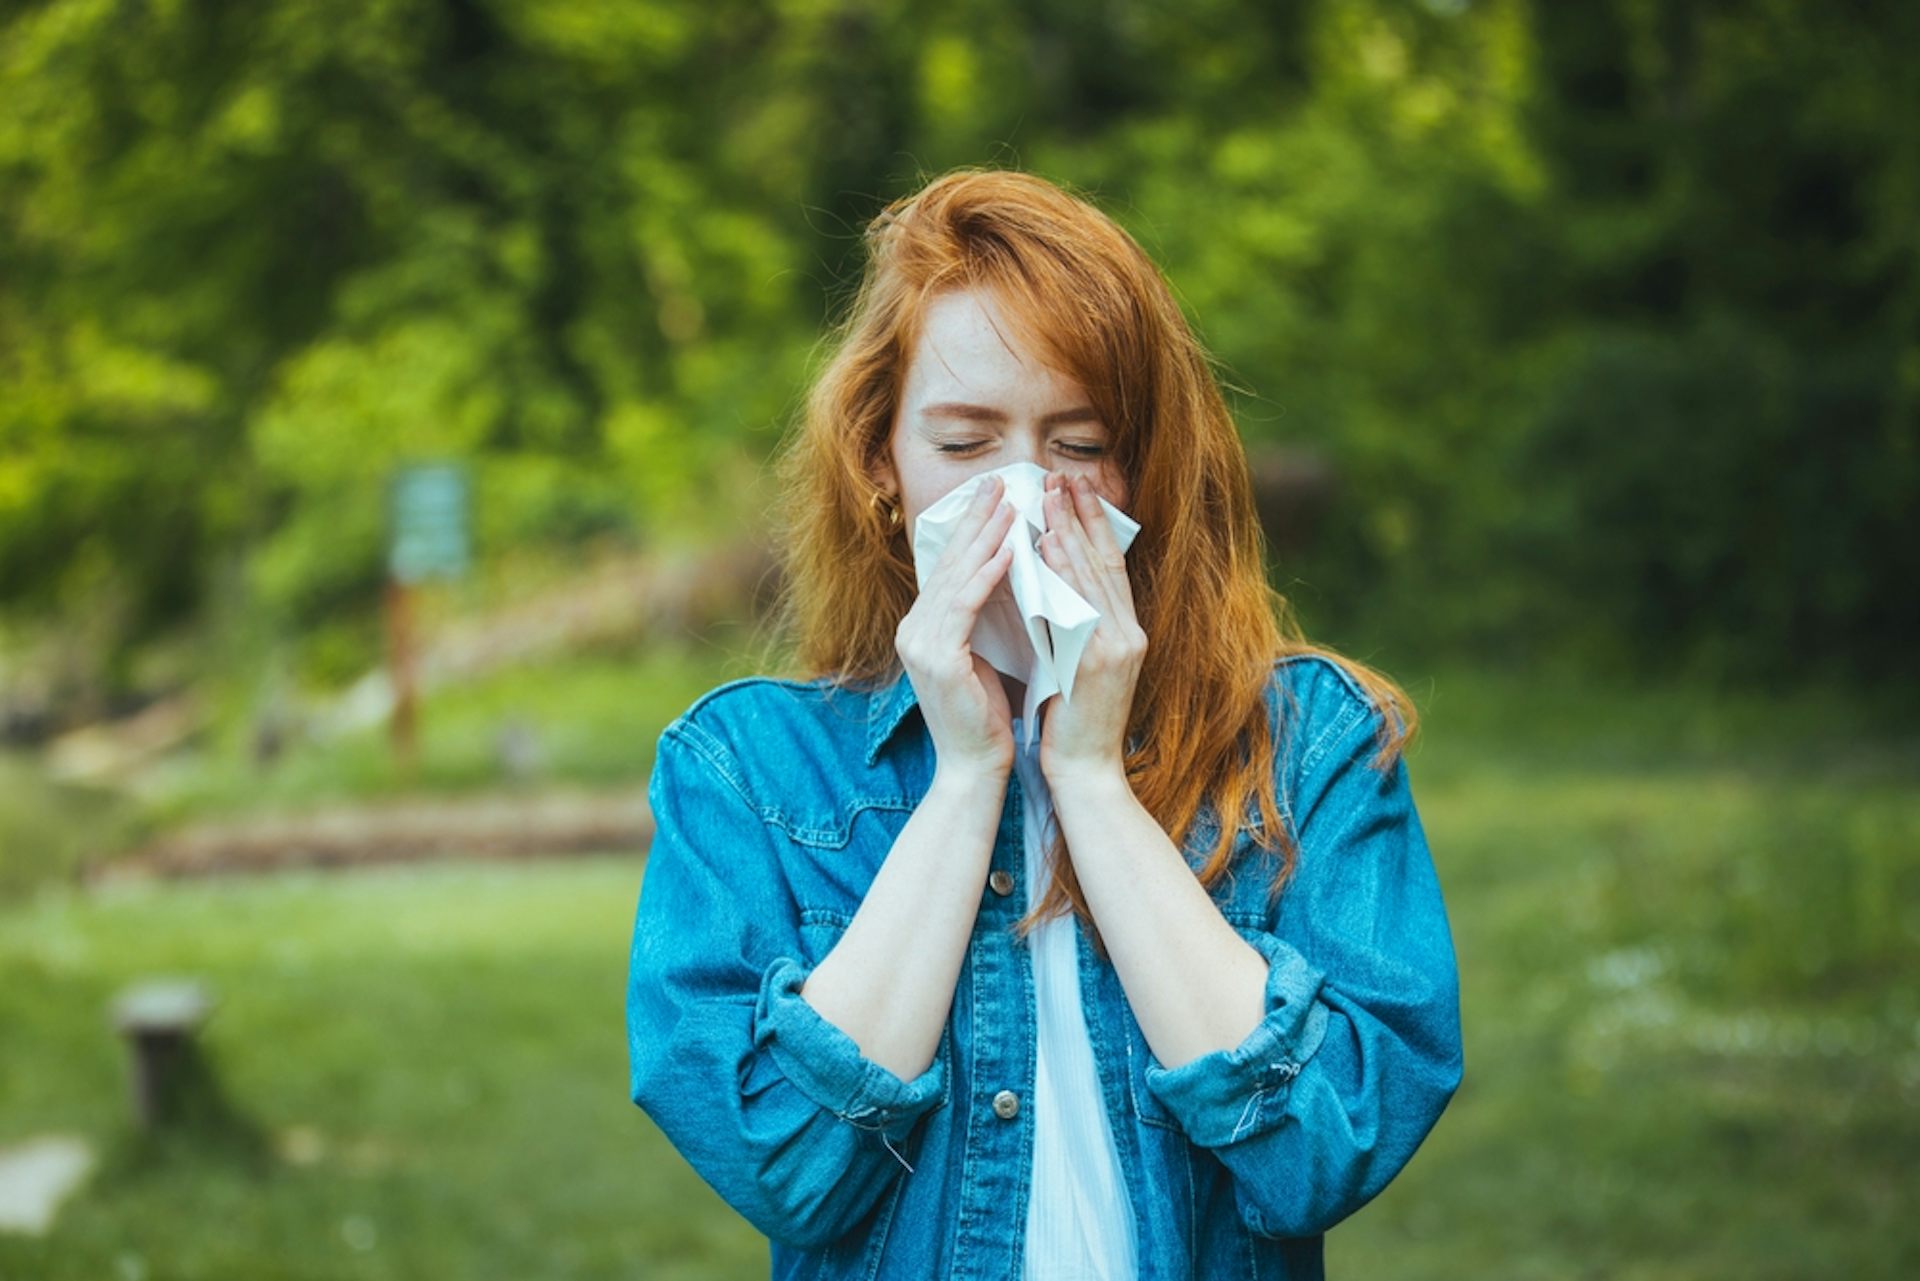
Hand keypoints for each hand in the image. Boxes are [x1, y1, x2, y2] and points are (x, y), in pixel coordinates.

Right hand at [894, 474, 1017, 781]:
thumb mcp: (987, 655)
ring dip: (986, 536)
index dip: (971, 529)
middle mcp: (914, 629)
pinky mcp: (937, 657)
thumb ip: (988, 617)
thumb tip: (1013, 573)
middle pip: (948, 562)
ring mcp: (920, 642)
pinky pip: (966, 605)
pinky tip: (1009, 549)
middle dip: (977, 519)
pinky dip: (988, 574)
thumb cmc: (990, 716)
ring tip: (1010, 503)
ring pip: (957, 577)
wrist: (975, 769)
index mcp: (923, 628)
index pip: (949, 567)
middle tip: (1000, 481)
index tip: (995, 496)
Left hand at [1037, 471, 1145, 787]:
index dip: (1094, 525)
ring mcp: (1118, 646)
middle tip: (1063, 475)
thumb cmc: (1073, 721)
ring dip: (1071, 530)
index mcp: (1126, 633)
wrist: (1085, 771)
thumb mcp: (1077, 664)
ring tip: (1051, 495)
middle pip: (1106, 561)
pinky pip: (1079, 605)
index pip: (1110, 567)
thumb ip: (1072, 625)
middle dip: (1084, 515)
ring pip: (1094, 576)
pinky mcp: (1099, 661)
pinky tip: (1047, 545)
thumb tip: (1048, 582)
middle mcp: (1129, 633)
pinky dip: (1064, 572)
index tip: (1076, 489)